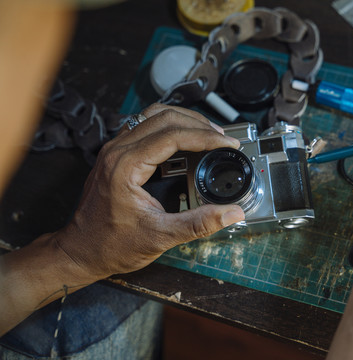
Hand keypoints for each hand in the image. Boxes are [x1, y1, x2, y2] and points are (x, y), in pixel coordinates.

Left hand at [54, 104, 244, 281]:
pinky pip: (145, 125)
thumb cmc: (109, 245)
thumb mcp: (159, 237)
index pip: (173, 136)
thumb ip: (199, 224)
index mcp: (125, 166)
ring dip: (184, 119)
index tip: (228, 144)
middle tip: (223, 138)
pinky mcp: (116, 154)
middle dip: (199, 124)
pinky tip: (185, 139)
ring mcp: (115, 149)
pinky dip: (169, 126)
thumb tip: (232, 213)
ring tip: (208, 133)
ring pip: (153, 115)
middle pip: (164, 117)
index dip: (205, 137)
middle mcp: (117, 150)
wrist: (80, 251)